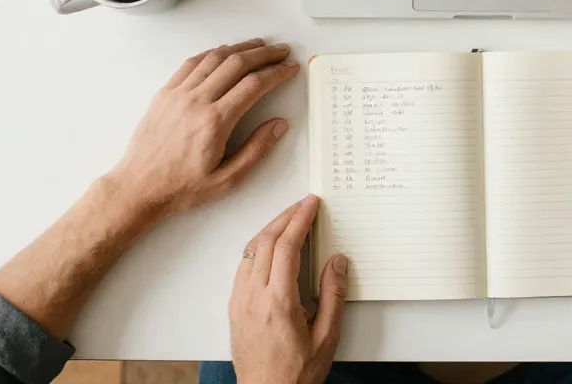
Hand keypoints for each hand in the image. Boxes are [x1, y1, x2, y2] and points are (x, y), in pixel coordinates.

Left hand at [109, 39, 299, 214]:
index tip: (290, 68)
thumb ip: (257, 150)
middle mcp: (197, 101)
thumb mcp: (227, 179)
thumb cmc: (181, 187)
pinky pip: (191, 64)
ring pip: (214, 58)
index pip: (254, 85)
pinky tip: (224, 51)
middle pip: (237, 64)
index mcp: (215, 121)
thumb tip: (279, 124)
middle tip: (281, 51)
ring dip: (240, 48)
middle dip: (264, 54)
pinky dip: (212, 53)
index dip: (277, 73)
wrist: (138, 188)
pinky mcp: (164, 93)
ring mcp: (178, 94)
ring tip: (258, 45)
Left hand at [230, 196, 347, 383]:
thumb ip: (333, 295)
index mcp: (278, 302)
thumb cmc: (296, 373)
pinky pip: (243, 266)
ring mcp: (240, 302)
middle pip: (265, 242)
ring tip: (288, 219)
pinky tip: (269, 247)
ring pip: (250, 251)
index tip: (310, 204)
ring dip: (269, 229)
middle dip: (285, 217)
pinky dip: (257, 247)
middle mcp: (253, 298)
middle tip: (302, 204)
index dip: (299, 220)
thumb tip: (337, 261)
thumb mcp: (327, 336)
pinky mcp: (234, 308)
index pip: (286, 247)